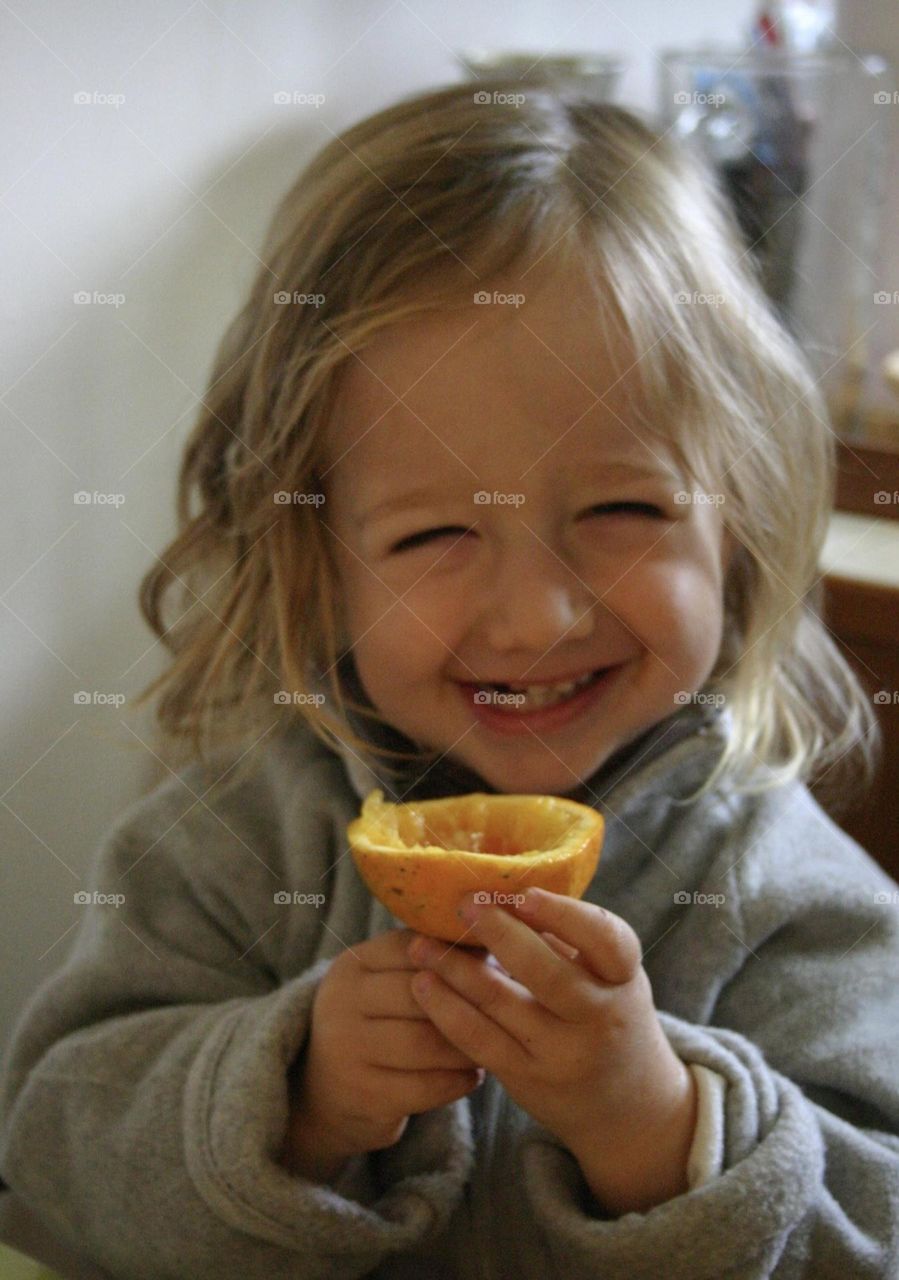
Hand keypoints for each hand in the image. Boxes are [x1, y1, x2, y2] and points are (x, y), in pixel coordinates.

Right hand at [281, 927, 482, 1179]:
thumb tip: (492, 936)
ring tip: (493, 1042)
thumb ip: (429, 960)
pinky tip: (474, 1075)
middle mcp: (341, 1001)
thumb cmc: (379, 1025)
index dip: (457, 956)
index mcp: (352, 964)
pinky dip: (458, 1081)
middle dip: (467, 1001)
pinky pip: (425, 1086)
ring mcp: (346, 1050)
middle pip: (420, 993)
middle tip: (505, 1007)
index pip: (411, 947)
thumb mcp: (388, 983)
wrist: (327, 1093)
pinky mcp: (362, 1095)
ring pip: (426, 1042)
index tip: (496, 962)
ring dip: (467, 1044)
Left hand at [406, 889, 696, 1213]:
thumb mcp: (608, 975)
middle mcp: (598, 1016)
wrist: (626, 1107)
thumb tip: (502, 887)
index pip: (605, 939)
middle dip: (496, 932)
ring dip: (454, 967)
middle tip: (461, 903)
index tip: (522, 892)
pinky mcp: (527, 1079)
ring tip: (422, 943)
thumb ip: (567, 936)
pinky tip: (423, 985)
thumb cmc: (608, 1015)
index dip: (563, 914)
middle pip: (544, 971)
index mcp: (623, 977)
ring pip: (500, 1002)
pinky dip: (446, 1009)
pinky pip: (478, 1040)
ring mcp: (562, 1051)